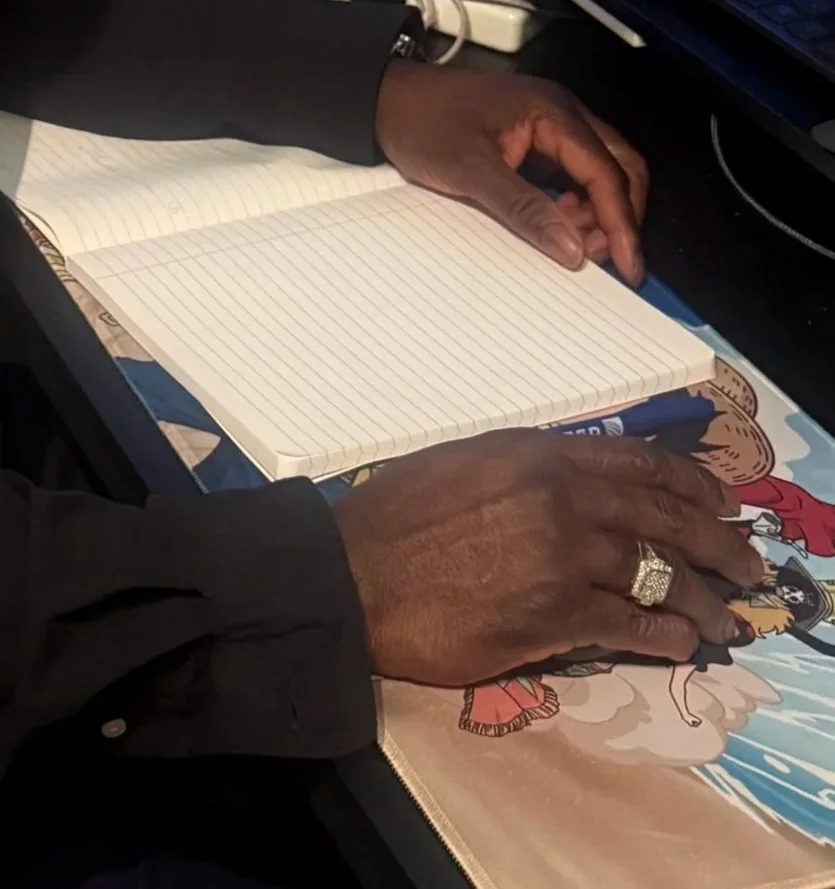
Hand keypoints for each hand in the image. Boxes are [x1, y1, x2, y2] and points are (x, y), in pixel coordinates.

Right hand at [334, 431, 765, 683]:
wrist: (354, 575)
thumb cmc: (393, 517)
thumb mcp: (463, 464)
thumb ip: (522, 471)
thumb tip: (565, 484)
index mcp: (536, 454)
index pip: (637, 461)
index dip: (689, 482)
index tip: (718, 499)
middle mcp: (561, 498)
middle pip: (664, 516)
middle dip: (716, 541)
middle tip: (744, 563)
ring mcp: (563, 557)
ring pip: (658, 573)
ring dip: (702, 598)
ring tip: (723, 617)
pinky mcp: (556, 616)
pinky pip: (630, 625)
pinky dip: (665, 635)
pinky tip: (681, 644)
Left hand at [374, 62, 648, 282]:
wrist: (383, 98)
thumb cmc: (421, 122)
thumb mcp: (470, 170)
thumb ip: (524, 209)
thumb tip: (573, 250)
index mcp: (553, 112)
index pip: (607, 173)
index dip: (622, 224)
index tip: (629, 268)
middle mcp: (561, 113)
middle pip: (619, 168)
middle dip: (619, 216)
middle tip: (605, 260)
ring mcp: (550, 124)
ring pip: (600, 171)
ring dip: (598, 212)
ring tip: (576, 246)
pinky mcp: (534, 138)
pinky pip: (574, 172)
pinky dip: (577, 203)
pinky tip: (559, 225)